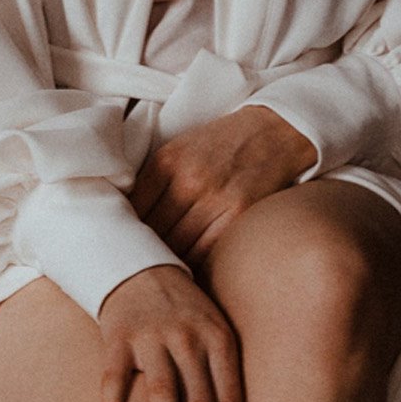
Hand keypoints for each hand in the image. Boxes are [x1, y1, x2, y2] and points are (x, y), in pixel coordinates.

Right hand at [97, 267, 244, 401]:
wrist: (137, 269)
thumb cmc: (183, 313)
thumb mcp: (214, 330)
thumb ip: (223, 372)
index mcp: (219, 339)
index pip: (230, 400)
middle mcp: (189, 339)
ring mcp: (151, 338)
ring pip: (164, 395)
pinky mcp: (117, 339)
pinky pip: (114, 380)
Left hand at [131, 106, 316, 265]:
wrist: (273, 130)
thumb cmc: (222, 144)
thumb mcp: (180, 149)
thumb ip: (154, 181)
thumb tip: (129, 221)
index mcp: (166, 162)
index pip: (133, 211)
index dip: (127, 233)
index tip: (127, 244)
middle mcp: (188, 181)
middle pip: (153, 233)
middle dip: (145, 250)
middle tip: (141, 264)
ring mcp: (215, 199)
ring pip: (178, 247)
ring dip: (168, 261)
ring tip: (163, 271)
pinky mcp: (238, 214)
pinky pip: (205, 252)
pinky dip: (193, 263)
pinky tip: (189, 267)